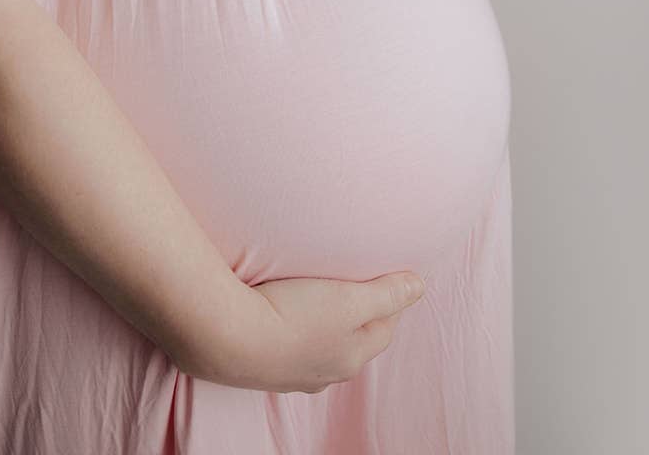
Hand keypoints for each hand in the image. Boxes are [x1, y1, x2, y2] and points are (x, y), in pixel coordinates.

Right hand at [185, 268, 426, 391]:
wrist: (229, 337)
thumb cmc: (294, 316)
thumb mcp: (350, 299)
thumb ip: (386, 293)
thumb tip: (419, 287)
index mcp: (351, 357)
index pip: (383, 329)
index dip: (387, 302)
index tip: (384, 277)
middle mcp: (325, 372)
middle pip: (352, 340)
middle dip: (356, 315)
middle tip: (351, 283)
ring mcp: (291, 373)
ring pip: (319, 345)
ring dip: (321, 323)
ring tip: (314, 295)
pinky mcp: (261, 365)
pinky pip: (287, 345)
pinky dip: (291, 329)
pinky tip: (279, 312)